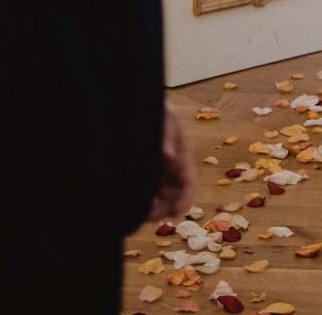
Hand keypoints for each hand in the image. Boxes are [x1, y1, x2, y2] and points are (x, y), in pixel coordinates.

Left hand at [146, 101, 194, 219]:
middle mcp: (172, 168)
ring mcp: (158, 173)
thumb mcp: (165, 117)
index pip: (188, 183)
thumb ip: (166, 137)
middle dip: (166, 209)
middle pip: (175, 196)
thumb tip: (169, 157)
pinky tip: (132, 206)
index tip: (177, 211)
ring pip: (160, 199)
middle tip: (151, 216)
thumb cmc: (156, 110)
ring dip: (154, 209)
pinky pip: (146, 193)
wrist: (136, 106)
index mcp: (182, 156)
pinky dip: (142, 202)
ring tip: (140, 213)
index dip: (185, 199)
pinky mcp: (144, 174)